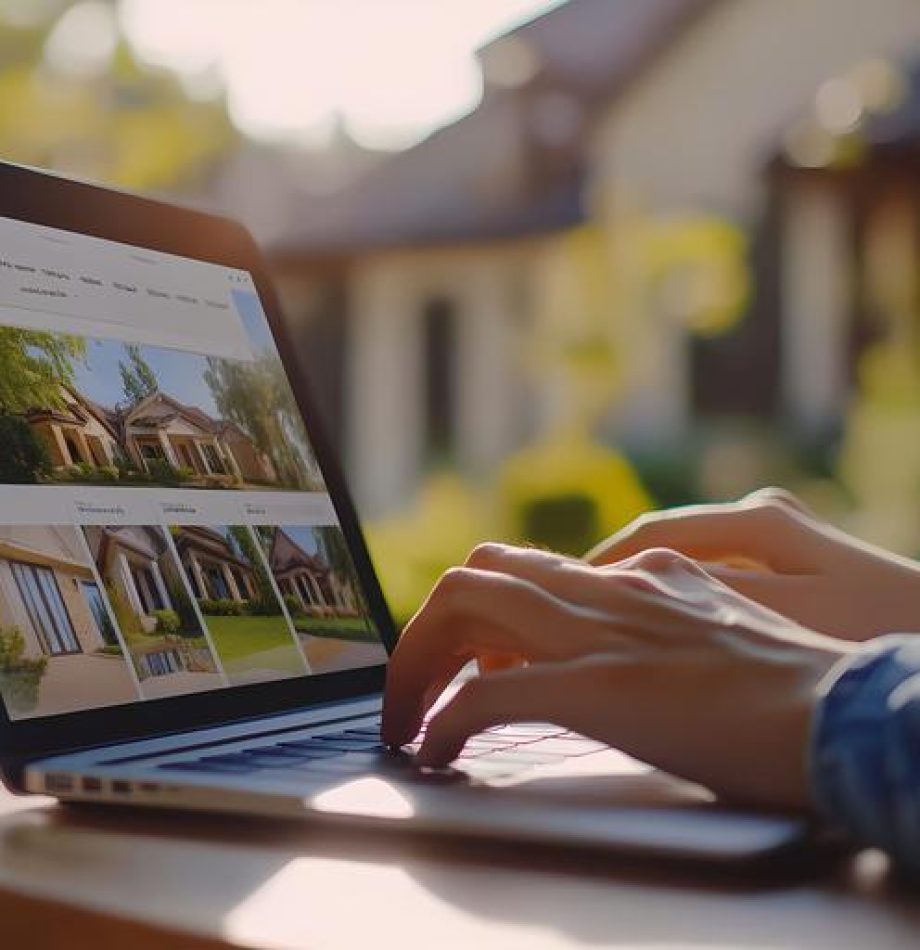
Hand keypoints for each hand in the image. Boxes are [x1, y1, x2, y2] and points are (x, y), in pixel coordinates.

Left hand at [382, 544, 852, 808]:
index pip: (525, 566)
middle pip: (478, 571)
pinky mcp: (598, 687)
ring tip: (406, 714)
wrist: (846, 711)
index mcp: (636, 578)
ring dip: (417, 660)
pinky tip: (435, 748)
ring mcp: (599, 634)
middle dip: (430, 626)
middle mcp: (607, 591)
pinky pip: (488, 693)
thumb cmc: (795, 687)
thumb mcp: (717, 630)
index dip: (476, 607)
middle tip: (416, 682)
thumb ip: (663, 621)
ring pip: (465, 604)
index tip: (458, 652)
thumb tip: (620, 644)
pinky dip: (445, 718)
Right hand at [587, 487, 919, 641]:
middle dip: (622, 574)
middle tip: (577, 612)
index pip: (655, 532)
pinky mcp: (799, 564)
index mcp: (756, 520)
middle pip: (671, 542)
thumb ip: (706, 593)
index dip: (602, 563)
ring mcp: (784, 539)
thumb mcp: (785, 612)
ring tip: (616, 624)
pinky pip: (723, 576)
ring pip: (695, 560)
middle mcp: (764, 516)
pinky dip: (690, 596)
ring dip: (654, 587)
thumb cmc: (876, 630)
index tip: (560, 594)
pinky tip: (676, 628)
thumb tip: (631, 582)